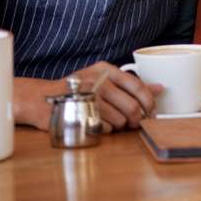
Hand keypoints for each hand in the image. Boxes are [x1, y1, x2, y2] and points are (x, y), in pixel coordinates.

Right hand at [13, 61, 162, 132]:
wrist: (41, 99)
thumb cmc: (77, 91)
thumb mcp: (103, 81)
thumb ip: (130, 85)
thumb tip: (160, 88)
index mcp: (106, 70)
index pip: (138, 86)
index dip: (149, 103)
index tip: (151, 113)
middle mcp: (97, 80)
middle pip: (131, 106)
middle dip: (136, 119)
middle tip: (132, 123)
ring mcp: (87, 96)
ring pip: (120, 119)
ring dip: (120, 126)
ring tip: (112, 123)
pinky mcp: (80, 112)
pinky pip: (105, 128)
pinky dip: (106, 130)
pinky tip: (98, 125)